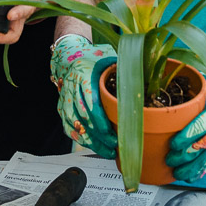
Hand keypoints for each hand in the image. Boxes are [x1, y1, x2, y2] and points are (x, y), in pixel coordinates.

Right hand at [50, 34, 116, 157]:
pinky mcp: (61, 106)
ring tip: (106, 151)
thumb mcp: (108, 58)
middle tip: (114, 146)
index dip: (100, 121)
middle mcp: (71, 87)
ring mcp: (64, 97)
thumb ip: (123, 70)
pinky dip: (79, 138)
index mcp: (84, 74)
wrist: (69, 54)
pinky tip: (92, 145)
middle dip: (98, 135)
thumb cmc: (93, 57)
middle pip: (83, 117)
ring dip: (90, 140)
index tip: (111, 133)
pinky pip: (67, 126)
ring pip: (74, 124)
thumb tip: (144, 83)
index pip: (90, 102)